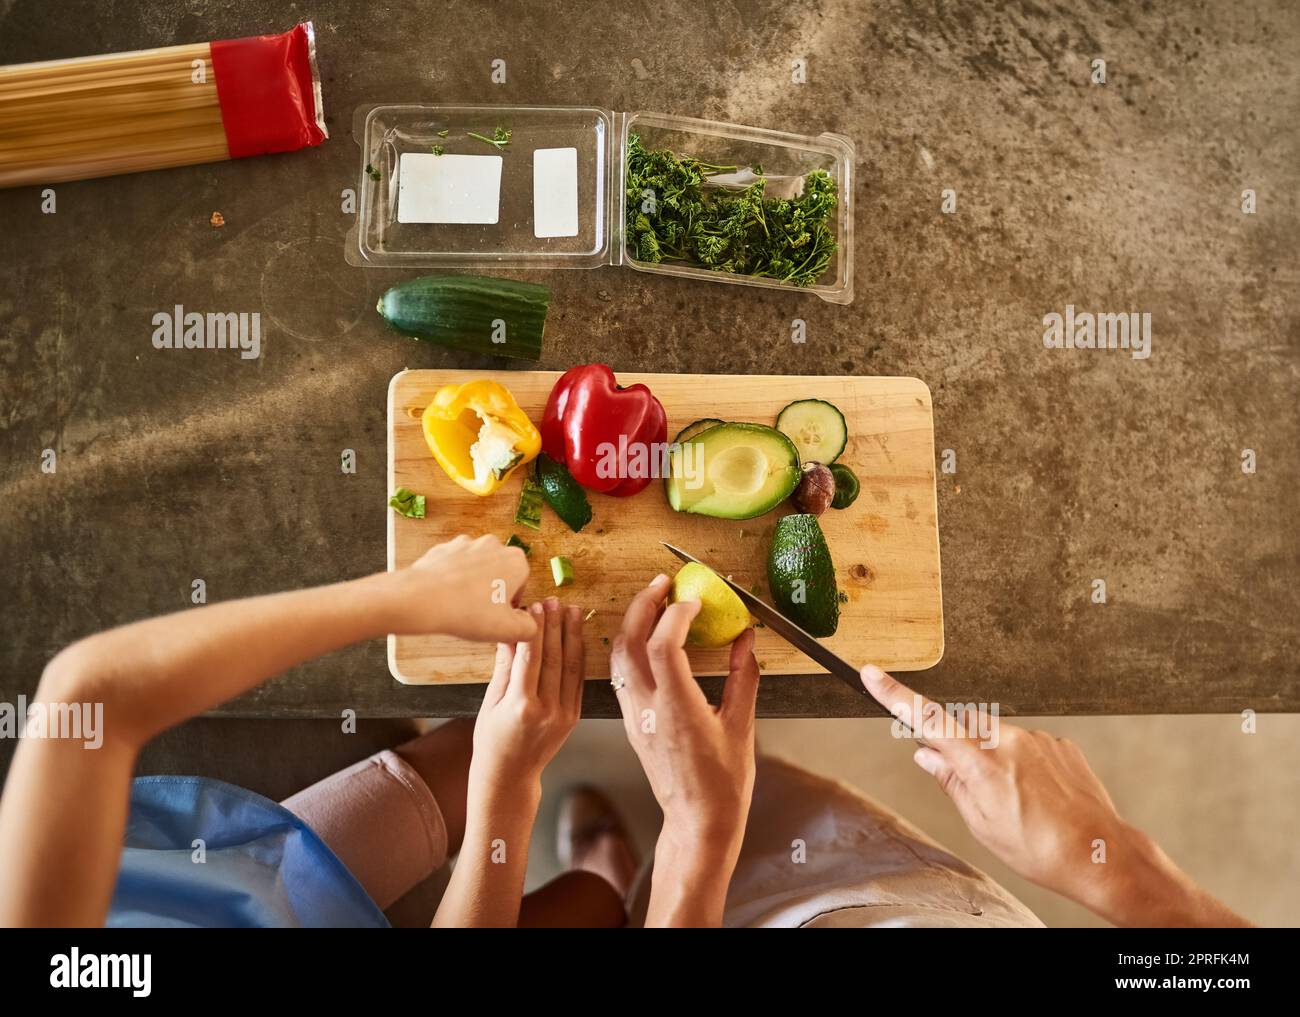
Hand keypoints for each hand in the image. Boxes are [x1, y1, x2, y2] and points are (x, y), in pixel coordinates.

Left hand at [388, 534, 536, 642]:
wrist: (422, 599)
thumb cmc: (469, 613)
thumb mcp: (509, 631)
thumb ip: (529, 627)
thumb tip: (528, 623)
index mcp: (516, 561)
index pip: (522, 582)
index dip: (511, 602)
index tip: (499, 615)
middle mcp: (494, 545)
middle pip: (500, 571)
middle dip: (493, 589)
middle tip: (481, 612)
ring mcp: (467, 544)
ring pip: (477, 566)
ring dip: (473, 582)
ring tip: (461, 606)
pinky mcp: (444, 547)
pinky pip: (454, 564)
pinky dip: (452, 578)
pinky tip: (446, 596)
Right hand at [470, 598, 584, 791]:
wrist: (509, 776)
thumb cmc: (491, 741)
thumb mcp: (489, 703)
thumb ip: (504, 667)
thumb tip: (509, 632)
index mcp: (521, 706)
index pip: (531, 657)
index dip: (534, 629)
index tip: (534, 607)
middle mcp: (546, 710)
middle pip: (554, 657)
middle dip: (554, 625)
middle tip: (554, 601)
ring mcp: (563, 714)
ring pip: (571, 666)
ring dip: (571, 635)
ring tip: (572, 610)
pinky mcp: (574, 717)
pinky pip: (578, 680)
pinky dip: (579, 655)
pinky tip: (577, 636)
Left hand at [611, 575, 759, 865]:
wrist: (697, 822)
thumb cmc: (723, 783)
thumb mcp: (742, 726)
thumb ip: (744, 677)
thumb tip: (746, 639)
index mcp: (677, 709)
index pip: (661, 645)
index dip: (675, 616)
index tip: (694, 602)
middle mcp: (649, 709)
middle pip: (628, 643)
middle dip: (642, 605)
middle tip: (662, 583)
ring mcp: (635, 716)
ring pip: (617, 658)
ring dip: (630, 623)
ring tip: (653, 602)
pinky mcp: (632, 723)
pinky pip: (620, 675)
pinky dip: (628, 647)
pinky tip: (646, 637)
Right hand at [860, 665, 1247, 925]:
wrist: (1101, 855)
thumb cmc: (1042, 850)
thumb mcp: (982, 825)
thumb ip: (951, 783)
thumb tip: (927, 755)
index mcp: (982, 766)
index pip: (929, 722)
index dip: (896, 696)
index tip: (872, 675)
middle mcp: (1009, 743)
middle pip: (965, 726)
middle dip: (960, 746)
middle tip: (973, 785)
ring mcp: (1038, 740)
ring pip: (997, 736)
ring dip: (995, 758)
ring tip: (1018, 800)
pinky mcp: (1060, 743)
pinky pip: (1027, 744)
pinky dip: (1023, 763)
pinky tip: (1039, 795)